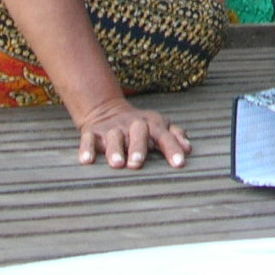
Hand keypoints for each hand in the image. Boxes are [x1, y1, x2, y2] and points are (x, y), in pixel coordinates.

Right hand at [75, 97, 191, 169]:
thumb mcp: (159, 126)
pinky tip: (87, 161)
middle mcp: (132, 124)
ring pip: (113, 137)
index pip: (164, 135)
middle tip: (138, 163)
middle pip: (138, 133)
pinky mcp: (92, 132)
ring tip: (117, 164)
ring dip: (114, 150)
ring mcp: (111, 128)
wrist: (107, 111)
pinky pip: (88, 139)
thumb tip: (188, 149)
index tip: (179, 164)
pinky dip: (86, 149)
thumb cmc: (141, 127)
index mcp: (151, 124)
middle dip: (138, 147)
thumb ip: (175, 136)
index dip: (172, 148)